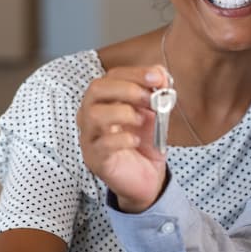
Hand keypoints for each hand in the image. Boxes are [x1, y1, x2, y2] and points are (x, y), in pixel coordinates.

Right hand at [78, 65, 169, 211]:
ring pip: (93, 115)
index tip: (158, 77)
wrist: (146, 178)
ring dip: (123, 113)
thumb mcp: (154, 114)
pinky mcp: (96, 159)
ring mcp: (90, 137)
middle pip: (96, 89)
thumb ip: (156, 93)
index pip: (111, 76)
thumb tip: (160, 74)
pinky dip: (122, 139)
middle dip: (127, 89)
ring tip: (141, 121)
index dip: (135, 73)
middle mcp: (91, 115)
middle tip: (150, 99)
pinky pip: (102, 144)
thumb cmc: (144, 142)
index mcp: (104, 100)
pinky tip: (136, 141)